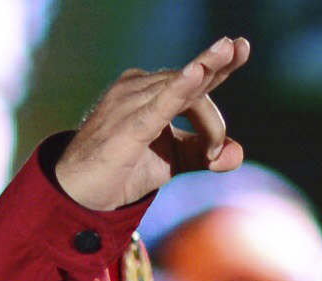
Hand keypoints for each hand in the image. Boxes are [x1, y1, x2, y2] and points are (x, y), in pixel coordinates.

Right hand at [55, 37, 252, 210]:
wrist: (79, 192)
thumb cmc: (123, 170)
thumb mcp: (172, 161)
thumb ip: (203, 154)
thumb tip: (238, 153)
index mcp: (151, 92)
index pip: (192, 75)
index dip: (218, 62)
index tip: (242, 47)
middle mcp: (140, 89)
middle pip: (192, 83)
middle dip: (218, 70)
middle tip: (241, 47)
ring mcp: (130, 102)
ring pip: (184, 96)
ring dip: (209, 123)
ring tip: (212, 152)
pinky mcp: (127, 125)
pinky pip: (159, 104)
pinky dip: (179, 88)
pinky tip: (196, 73)